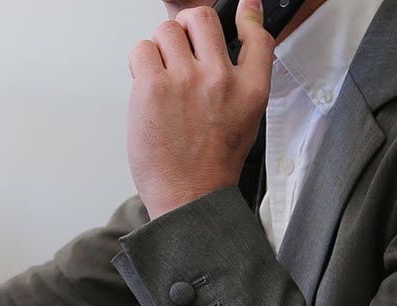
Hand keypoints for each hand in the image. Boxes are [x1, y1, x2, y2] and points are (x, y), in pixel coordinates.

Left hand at [127, 0, 274, 217]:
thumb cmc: (211, 164)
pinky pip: (141, 50)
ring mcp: (185, 80)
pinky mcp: (152, 87)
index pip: (257, 36)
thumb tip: (227, 54)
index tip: (244, 7)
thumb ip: (240, 82)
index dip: (248, 15)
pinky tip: (147, 84)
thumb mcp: (244, 120)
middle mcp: (220, 79)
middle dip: (187, 27)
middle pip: (201, 18)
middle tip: (180, 48)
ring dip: (159, 48)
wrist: (189, 195)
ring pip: (165, 30)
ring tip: (161, 74)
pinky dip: (140, 62)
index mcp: (249, 88)